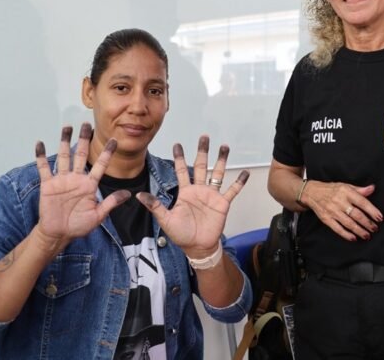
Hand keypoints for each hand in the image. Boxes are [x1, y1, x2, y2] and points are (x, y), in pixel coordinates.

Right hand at [35, 123, 130, 246]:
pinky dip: (41, 156)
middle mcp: (76, 178)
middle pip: (81, 154)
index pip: (100, 165)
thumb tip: (128, 194)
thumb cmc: (78, 226)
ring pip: (64, 156)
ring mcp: (62, 180)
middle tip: (87, 124)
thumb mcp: (98, 216)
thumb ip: (111, 203)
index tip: (114, 140)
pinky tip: (40, 143)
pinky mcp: (48, 184)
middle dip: (84, 139)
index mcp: (90, 185)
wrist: (58, 234)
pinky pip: (44, 168)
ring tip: (67, 127)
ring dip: (64, 141)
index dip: (107, 153)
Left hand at [136, 136, 248, 257]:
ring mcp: (212, 195)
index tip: (177, 144)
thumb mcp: (165, 219)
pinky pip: (232, 190)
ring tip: (224, 147)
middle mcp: (199, 190)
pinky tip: (245, 173)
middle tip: (204, 137)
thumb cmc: (181, 234)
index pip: (181, 170)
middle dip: (202, 151)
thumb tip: (139, 195)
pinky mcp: (223, 203)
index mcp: (185, 192)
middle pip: (201, 166)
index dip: (179, 158)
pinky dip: (239, 182)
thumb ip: (155, 206)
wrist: (197, 246)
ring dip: (221, 160)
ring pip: (217, 173)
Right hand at [300, 180, 381, 241]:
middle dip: (367, 223)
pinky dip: (346, 234)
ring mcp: (332, 211)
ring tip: (367, 235)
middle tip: (374, 228)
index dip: (372, 211)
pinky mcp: (326, 219)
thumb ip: (360, 190)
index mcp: (346, 192)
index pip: (362, 202)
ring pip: (348, 223)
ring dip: (359, 230)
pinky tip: (353, 238)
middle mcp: (339, 202)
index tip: (379, 217)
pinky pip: (337, 228)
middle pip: (356, 215)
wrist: (312, 193)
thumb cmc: (331, 190)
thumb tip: (372, 189)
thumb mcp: (345, 186)